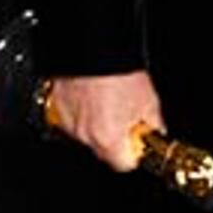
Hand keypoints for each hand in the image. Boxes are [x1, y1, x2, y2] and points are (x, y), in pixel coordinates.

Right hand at [49, 69, 163, 174]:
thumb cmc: (119, 70)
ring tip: (109, 101)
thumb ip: (153, 125)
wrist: (93, 47)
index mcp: (108, 138)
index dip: (135, 154)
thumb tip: (156, 133)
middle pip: (104, 151)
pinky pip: (73, 120)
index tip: (139, 145)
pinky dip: (83, 113)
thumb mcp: (149, 101)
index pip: (125, 164)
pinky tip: (93, 96)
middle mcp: (84, 135)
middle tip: (126, 119)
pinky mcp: (56, 108)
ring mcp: (68, 122)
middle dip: (116, 140)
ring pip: (87, 135)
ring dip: (98, 125)